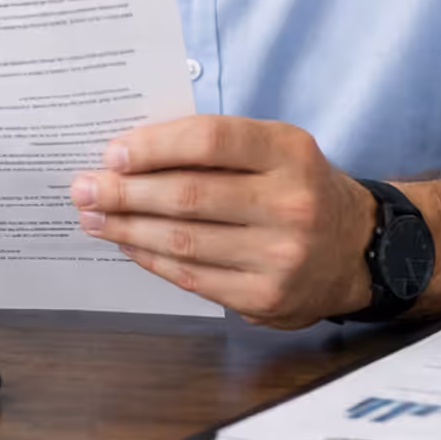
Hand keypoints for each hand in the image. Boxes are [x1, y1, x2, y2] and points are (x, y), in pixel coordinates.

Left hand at [69, 115, 375, 328]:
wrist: (357, 249)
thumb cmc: (298, 187)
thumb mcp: (276, 149)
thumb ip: (216, 147)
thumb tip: (131, 156)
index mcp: (289, 152)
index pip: (210, 140)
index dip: (154, 146)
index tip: (112, 153)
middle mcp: (290, 204)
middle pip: (188, 195)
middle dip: (124, 192)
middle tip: (83, 188)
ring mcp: (280, 256)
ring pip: (183, 241)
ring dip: (127, 229)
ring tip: (93, 217)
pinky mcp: (265, 298)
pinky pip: (192, 277)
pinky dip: (151, 259)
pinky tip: (128, 244)